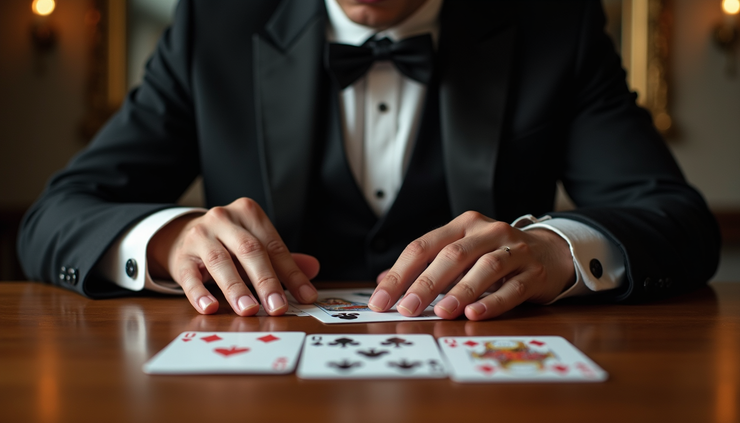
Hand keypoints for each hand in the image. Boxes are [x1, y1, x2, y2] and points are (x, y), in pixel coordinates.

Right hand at [147, 198, 319, 315]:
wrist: (183, 236)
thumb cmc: (229, 244)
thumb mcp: (257, 246)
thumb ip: (284, 260)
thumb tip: (314, 268)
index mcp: (248, 213)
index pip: (274, 245)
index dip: (292, 273)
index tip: (306, 296)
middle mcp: (223, 218)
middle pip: (249, 250)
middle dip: (266, 281)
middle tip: (278, 307)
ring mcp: (199, 235)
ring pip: (220, 262)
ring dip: (236, 289)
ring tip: (249, 310)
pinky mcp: (180, 257)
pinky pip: (190, 277)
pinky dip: (200, 293)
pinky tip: (211, 308)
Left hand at [367, 211, 574, 319]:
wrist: (550, 253)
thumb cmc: (494, 256)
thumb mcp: (460, 255)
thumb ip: (424, 267)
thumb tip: (381, 284)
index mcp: (462, 225)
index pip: (423, 246)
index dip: (399, 274)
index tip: (379, 300)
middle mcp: (487, 232)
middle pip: (452, 255)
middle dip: (425, 283)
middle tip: (406, 308)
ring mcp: (514, 250)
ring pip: (485, 268)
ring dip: (460, 291)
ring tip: (441, 312)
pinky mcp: (534, 272)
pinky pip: (512, 287)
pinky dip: (493, 302)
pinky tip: (475, 314)